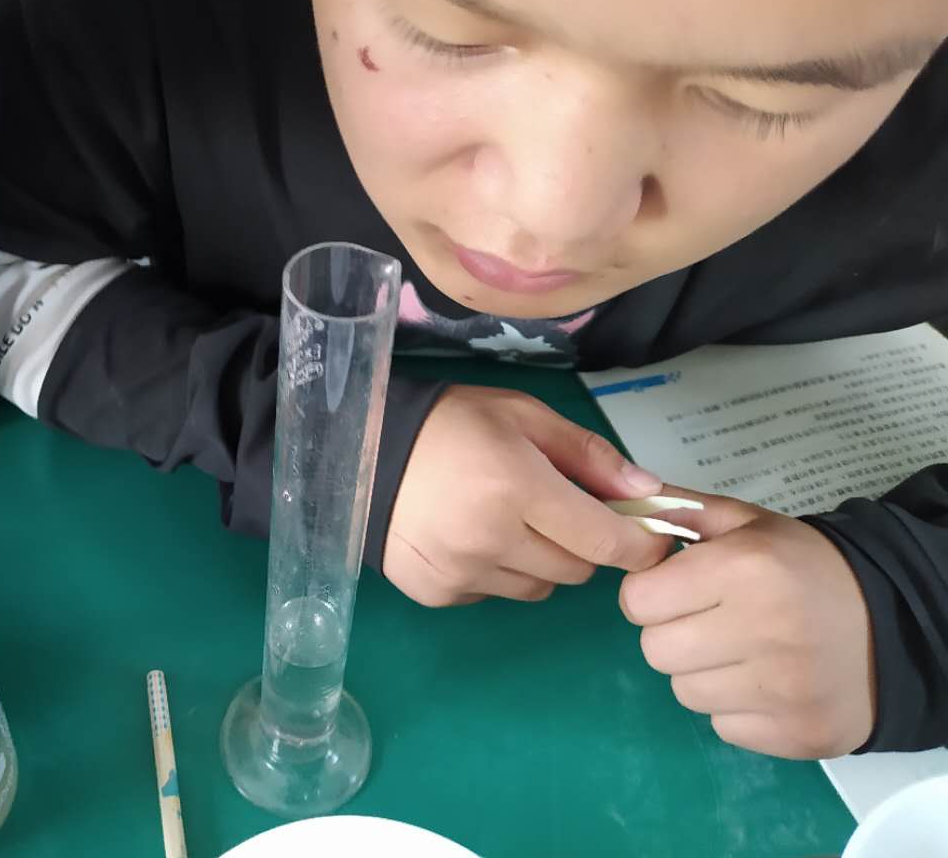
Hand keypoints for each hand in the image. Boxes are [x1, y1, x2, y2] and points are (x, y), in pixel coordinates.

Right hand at [384, 386, 671, 606]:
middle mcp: (493, 539)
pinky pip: (495, 594)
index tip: (647, 536)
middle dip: (583, 544)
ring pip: (539, 587)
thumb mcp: (522, 415)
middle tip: (556, 511)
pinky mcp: (439, 593)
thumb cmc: (450, 424)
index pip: (607, 542)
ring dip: (540, 561)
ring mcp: (463, 572)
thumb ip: (587, 454)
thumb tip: (648, 492)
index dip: (639, 544)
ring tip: (506, 521)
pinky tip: (470, 537)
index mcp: (519, 488)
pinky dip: (497, 573)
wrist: (360, 451)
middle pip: (578, 570)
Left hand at [620, 491, 875, 758]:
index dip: (649, 594)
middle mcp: (762, 630)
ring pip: (684, 692)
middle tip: (709, 620)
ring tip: (741, 649)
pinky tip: (764, 682)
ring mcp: (783, 690)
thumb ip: (675, 510)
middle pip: (654, 651)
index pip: (637, 601)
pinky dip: (735, 708)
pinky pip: (724, 727)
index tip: (675, 590)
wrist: (891, 620)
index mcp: (743, 569)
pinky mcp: (798, 734)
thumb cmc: (802, 565)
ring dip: (701, 672)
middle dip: (671, 633)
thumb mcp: (743, 522)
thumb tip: (612, 505)